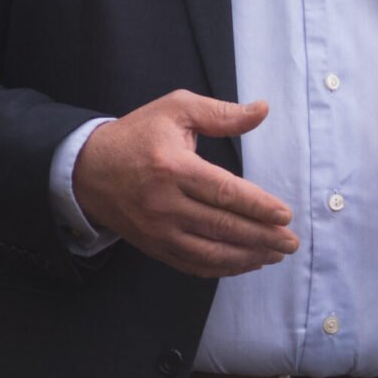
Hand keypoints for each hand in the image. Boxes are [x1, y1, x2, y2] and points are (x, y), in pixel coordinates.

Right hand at [73, 90, 298, 277]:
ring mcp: (157, 230)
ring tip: (275, 255)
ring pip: (209, 252)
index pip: (223, 192)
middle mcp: (164, 204)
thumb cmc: (137, 135)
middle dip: (262, 237)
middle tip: (291, 242)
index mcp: (173, 168)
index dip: (257, 206)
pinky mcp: (153, 246)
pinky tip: (246, 263)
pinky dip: (222, 268)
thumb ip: (220, 113)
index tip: (285, 215)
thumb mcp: (176, 109)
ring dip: (247, 257)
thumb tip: (262, 110)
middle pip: (222, 226)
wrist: (87, 170)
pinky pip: (192, 264)